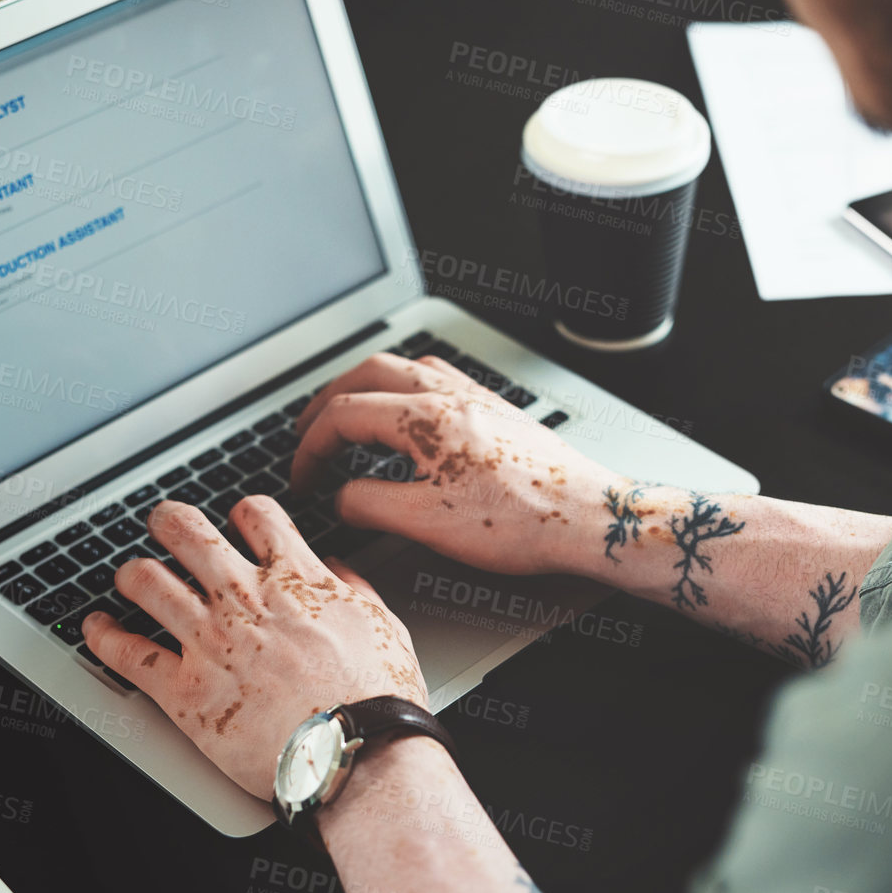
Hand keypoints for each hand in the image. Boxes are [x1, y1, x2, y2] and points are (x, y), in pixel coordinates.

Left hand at [80, 497, 425, 800]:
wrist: (356, 754)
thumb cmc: (377, 698)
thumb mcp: (384, 625)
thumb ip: (356, 588)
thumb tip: (339, 570)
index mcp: (296, 580)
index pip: (256, 515)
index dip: (241, 513)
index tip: (235, 523)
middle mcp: (245, 601)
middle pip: (186, 533)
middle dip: (169, 522)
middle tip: (163, 526)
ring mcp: (210, 643)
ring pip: (146, 582)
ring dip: (132, 574)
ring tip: (129, 576)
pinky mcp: (186, 692)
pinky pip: (127, 654)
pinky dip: (103, 636)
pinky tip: (95, 628)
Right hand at [291, 352, 616, 576]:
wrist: (589, 518)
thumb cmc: (523, 521)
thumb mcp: (428, 523)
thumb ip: (371, 505)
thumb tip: (342, 499)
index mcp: (427, 418)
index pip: (345, 414)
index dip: (311, 446)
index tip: (302, 476)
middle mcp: (452, 396)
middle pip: (370, 373)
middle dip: (329, 399)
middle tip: (308, 430)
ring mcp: (479, 399)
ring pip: (408, 368)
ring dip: (368, 386)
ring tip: (351, 414)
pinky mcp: (499, 412)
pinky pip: (440, 379)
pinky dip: (406, 390)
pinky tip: (410, 417)